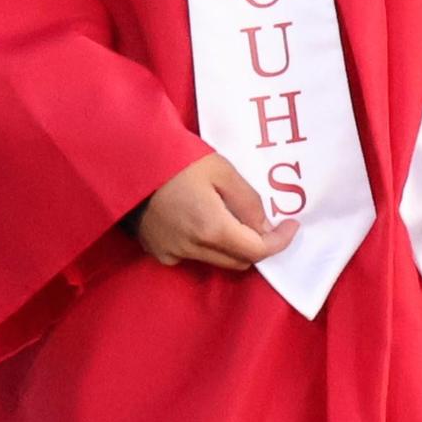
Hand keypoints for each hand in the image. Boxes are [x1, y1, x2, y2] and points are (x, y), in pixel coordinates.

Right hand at [136, 152, 298, 271]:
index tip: (292, 226)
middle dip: (257, 245)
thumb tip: (266, 226)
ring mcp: (173, 254)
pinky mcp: (159, 253)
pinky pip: (193, 256)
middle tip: (266, 221)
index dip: (279, 242)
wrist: (129, 164)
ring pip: (217, 260)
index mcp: (211, 228)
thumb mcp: (222, 171)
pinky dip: (206, 244)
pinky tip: (202, 220)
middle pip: (238, 261)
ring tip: (233, 215)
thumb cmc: (177, 161)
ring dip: (231, 245)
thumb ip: (248, 201)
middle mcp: (192, 249)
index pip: (256, 251)